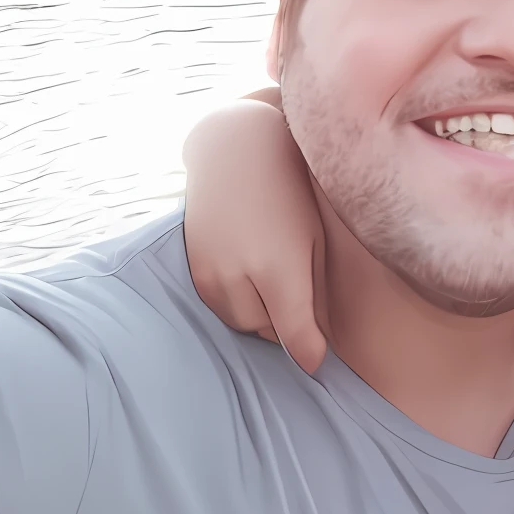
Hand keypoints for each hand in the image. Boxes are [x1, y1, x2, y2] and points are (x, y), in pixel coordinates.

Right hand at [182, 98, 330, 373]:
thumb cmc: (288, 193)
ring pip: (243, 324)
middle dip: (287, 323)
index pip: (295, 336)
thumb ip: (315, 293)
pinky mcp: (195, 272)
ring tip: (273, 274)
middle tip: (298, 291)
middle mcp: (239, 277)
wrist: (234, 151)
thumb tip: (317, 347)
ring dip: (262, 314)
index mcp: (278, 268)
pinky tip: (249, 269)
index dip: (310, 353)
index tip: (319, 361)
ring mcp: (211, 275)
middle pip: (269, 333)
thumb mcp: (313, 239)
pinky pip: (221, 308)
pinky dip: (238, 301)